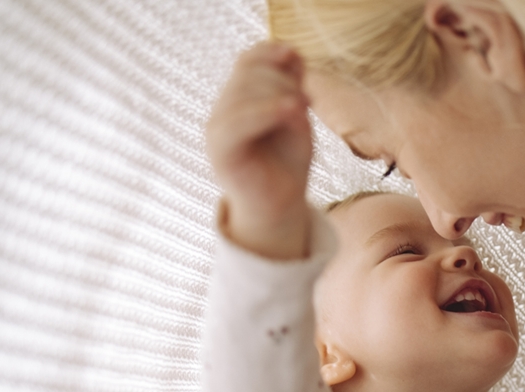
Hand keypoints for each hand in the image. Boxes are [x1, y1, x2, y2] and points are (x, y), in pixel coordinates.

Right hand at [206, 41, 312, 258]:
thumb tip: (291, 53)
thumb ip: (291, 86)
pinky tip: (293, 111)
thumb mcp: (296, 118)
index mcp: (238, 100)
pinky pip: (239, 121)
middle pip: (248, 73)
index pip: (247, 61)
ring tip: (303, 110)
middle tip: (306, 103)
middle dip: (282, 80)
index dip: (270, 52)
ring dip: (279, 94)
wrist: (281, 206)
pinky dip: (269, 111)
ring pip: (243, 92)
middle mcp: (222, 111)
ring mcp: (217, 129)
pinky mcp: (221, 150)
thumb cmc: (288, 163)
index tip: (296, 57)